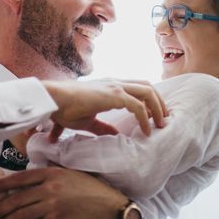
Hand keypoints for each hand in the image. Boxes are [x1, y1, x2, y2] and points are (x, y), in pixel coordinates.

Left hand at [0, 167, 127, 218]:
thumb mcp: (71, 173)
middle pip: (16, 198)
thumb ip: (51, 172)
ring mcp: (54, 205)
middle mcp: (50, 188)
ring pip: (22, 215)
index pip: (20, 178)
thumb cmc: (90, 189)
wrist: (110, 207)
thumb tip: (34, 170)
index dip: (1, 184)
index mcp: (51, 173)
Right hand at [42, 79, 167, 140]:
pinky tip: (146, 130)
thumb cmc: (65, 109)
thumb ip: (101, 127)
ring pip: (148, 92)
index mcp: (110, 86)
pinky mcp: (114, 95)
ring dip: (158, 107)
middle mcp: (115, 83)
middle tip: (164, 119)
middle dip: (160, 102)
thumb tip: (113, 135)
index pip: (137, 87)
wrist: (53, 100)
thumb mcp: (87, 121)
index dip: (149, 100)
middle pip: (147, 86)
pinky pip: (138, 106)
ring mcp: (115, 87)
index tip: (154, 116)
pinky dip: (146, 118)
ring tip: (161, 124)